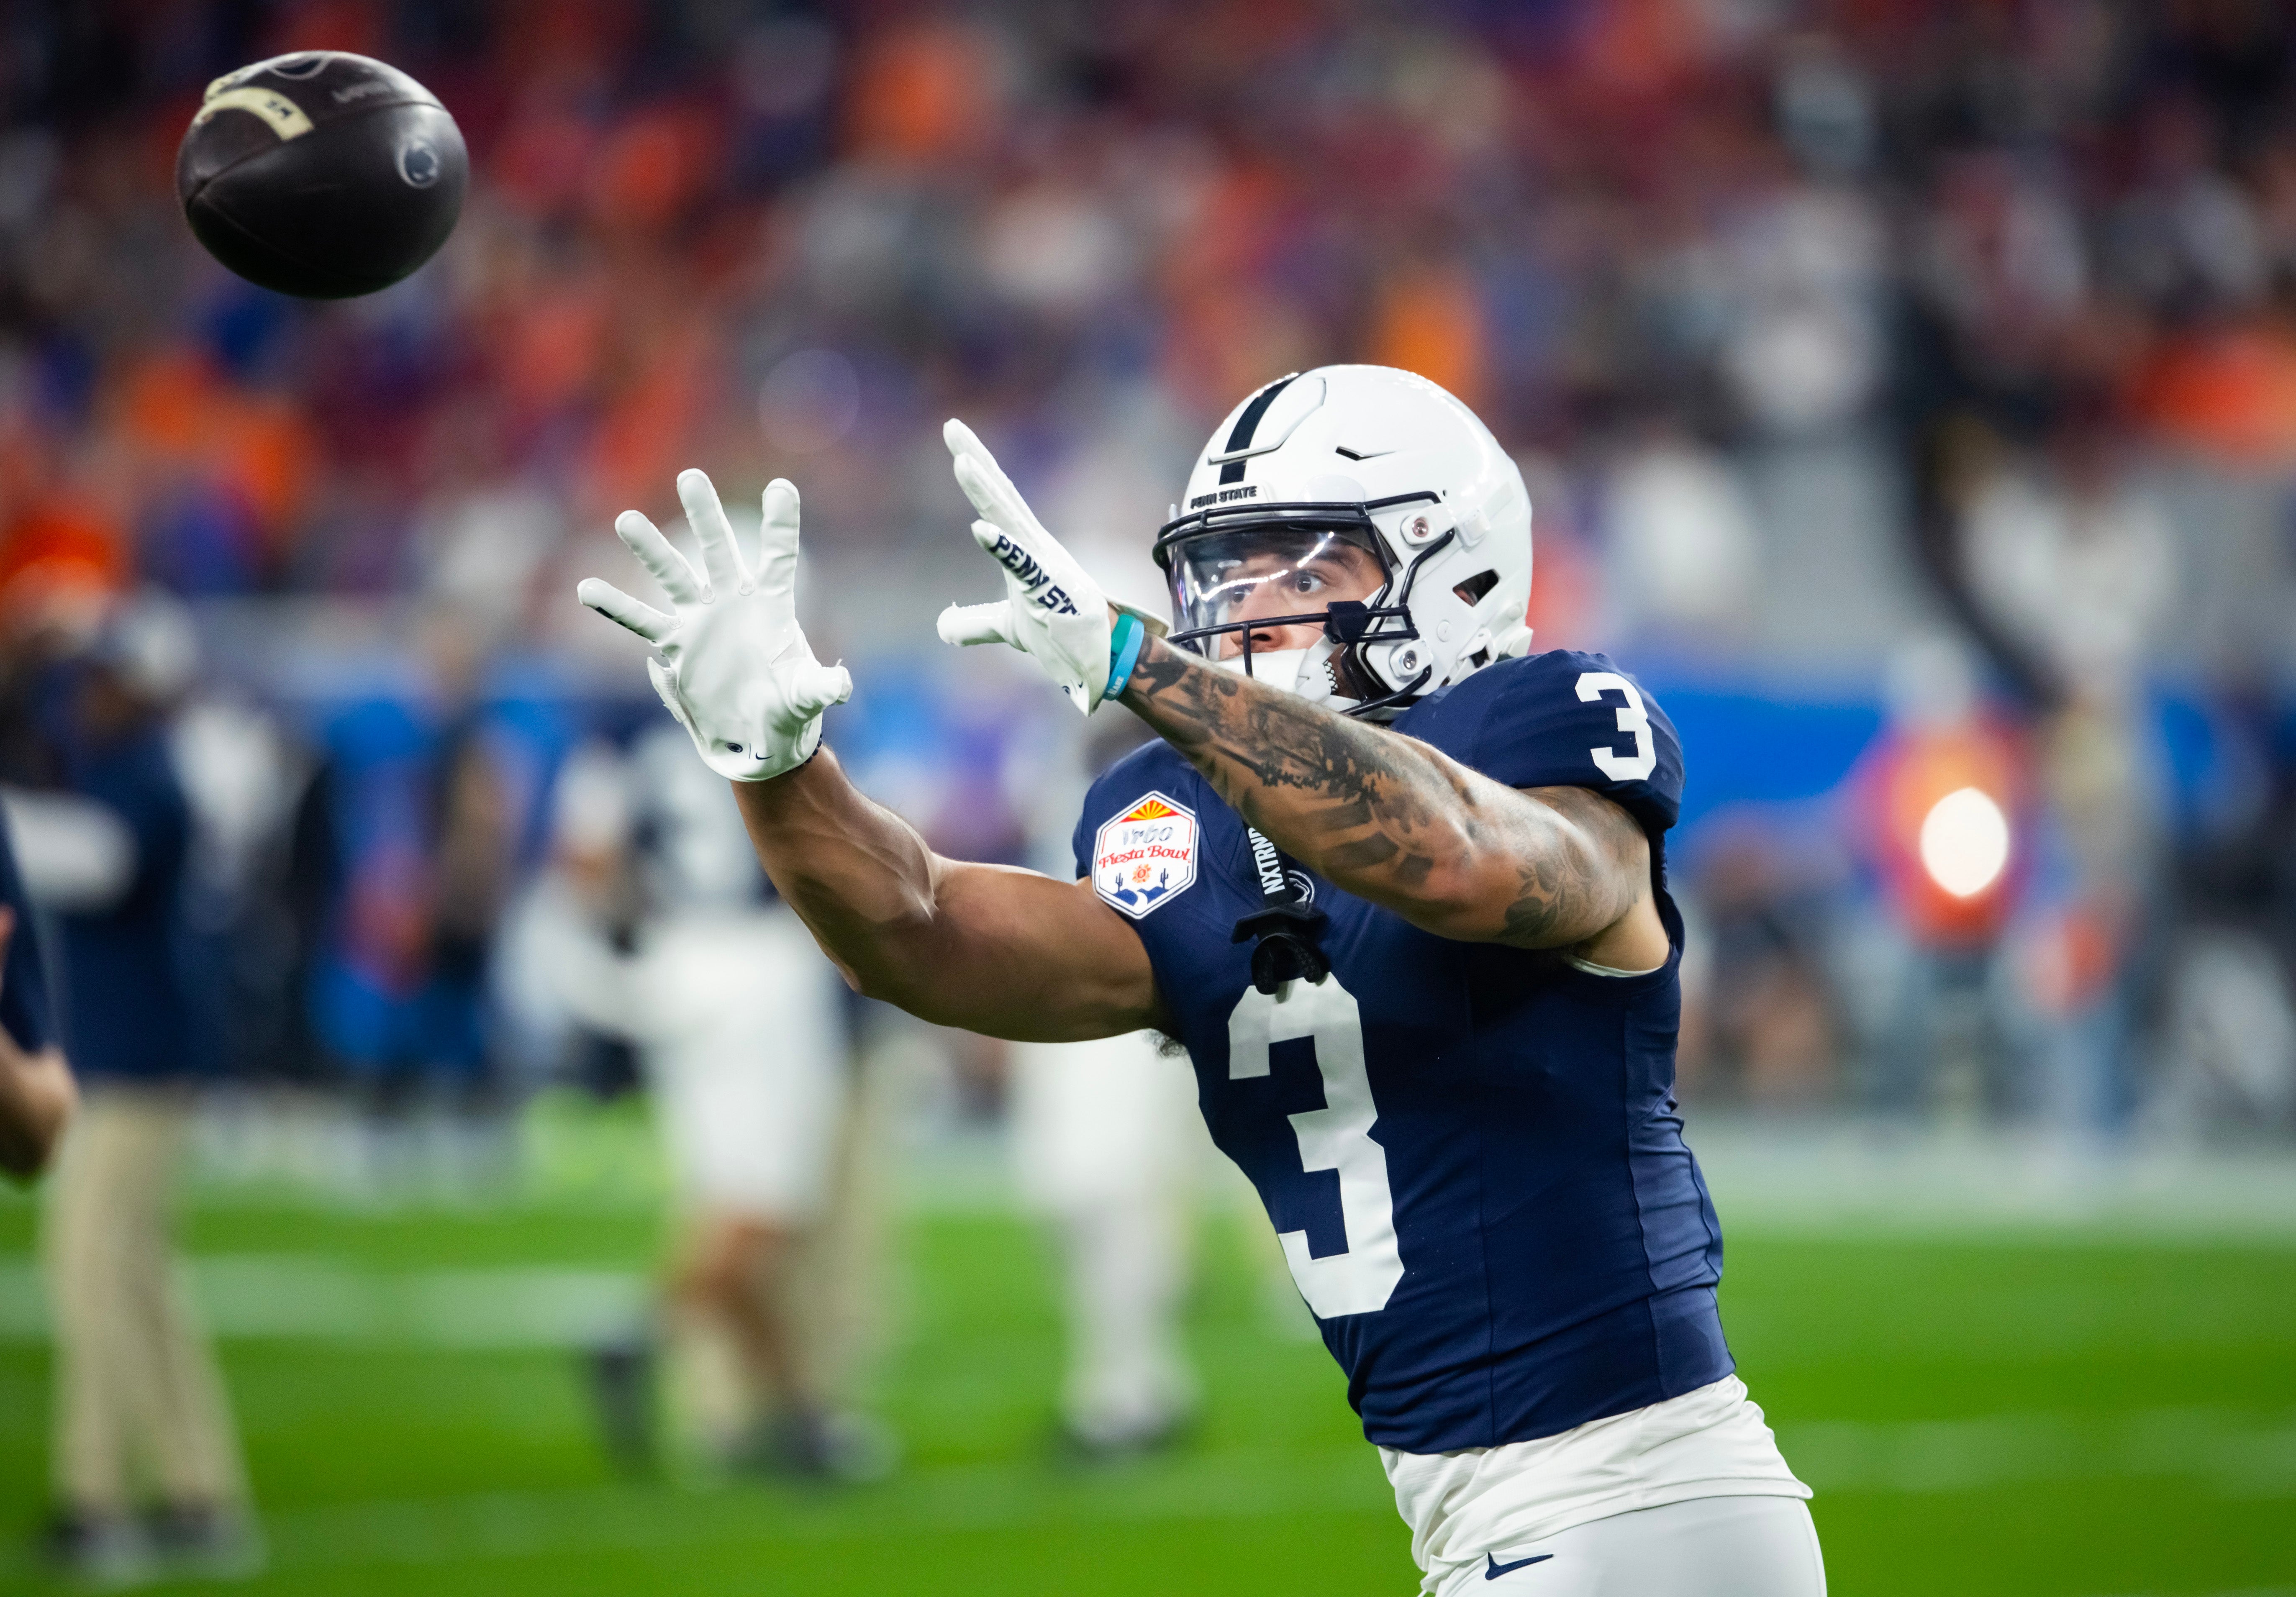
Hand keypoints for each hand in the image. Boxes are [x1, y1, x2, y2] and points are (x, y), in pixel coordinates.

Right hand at [578, 470, 850, 781]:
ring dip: (651, 549)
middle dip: (705, 515)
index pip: (778, 557)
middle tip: (691, 477)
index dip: (780, 525)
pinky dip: (617, 607)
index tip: (781, 486)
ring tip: (627, 519)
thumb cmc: (789, 708)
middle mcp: (734, 601)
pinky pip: (643, 622)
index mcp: (773, 605)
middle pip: (718, 551)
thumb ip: (820, 687)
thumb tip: (841, 686)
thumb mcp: (807, 697)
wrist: (758, 735)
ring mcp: (702, 619)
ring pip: (673, 576)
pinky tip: (588, 588)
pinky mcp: (677, 645)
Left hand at [936, 420, 1160, 714]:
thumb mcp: (1009, 628)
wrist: (1097, 665)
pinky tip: (979, 528)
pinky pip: (1022, 565)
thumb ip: (975, 623)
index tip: (956, 436)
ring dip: (986, 491)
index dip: (977, 470)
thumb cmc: (1059, 638)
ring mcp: (1044, 566)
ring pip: (1010, 521)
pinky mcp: (1050, 590)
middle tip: (952, 426)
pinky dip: (1002, 546)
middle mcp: (1035, 548)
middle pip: (1001, 496)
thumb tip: (942, 627)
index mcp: (1026, 550)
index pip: (997, 502)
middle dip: (977, 459)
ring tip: (963, 462)